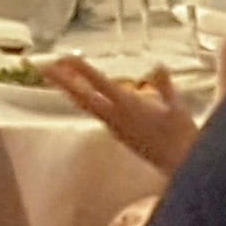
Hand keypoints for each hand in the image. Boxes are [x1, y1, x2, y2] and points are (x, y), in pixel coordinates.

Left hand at [40, 57, 200, 176]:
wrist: (182, 168)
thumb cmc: (183, 137)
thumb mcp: (177, 107)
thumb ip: (164, 85)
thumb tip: (156, 66)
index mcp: (129, 107)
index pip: (100, 84)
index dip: (81, 70)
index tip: (65, 57)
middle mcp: (116, 118)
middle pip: (83, 98)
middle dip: (63, 82)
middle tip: (43, 67)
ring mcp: (115, 128)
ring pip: (87, 106)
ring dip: (72, 91)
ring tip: (60, 78)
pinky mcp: (120, 135)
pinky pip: (97, 114)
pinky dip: (87, 101)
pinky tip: (86, 97)